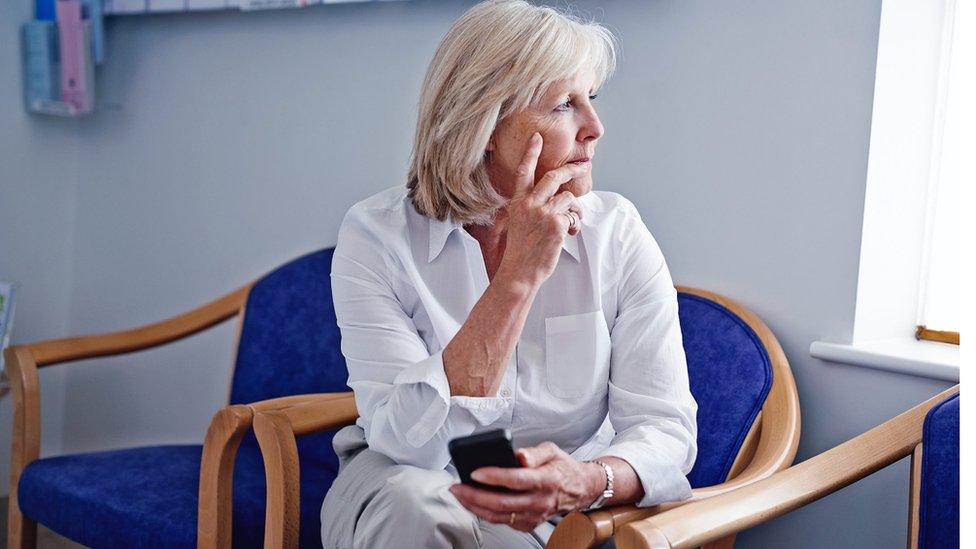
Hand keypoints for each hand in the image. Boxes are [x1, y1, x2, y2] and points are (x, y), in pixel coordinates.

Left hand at [448, 441, 603, 531]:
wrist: (580, 489)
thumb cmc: (562, 468)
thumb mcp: (552, 450)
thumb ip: (534, 452)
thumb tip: (518, 455)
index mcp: (546, 480)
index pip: (516, 479)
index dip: (494, 477)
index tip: (475, 472)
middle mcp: (539, 501)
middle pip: (502, 503)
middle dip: (474, 495)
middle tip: (457, 486)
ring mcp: (534, 515)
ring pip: (498, 515)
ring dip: (474, 506)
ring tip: (459, 494)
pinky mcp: (528, 523)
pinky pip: (502, 521)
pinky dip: (484, 513)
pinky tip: (473, 502)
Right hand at [496, 133, 589, 287]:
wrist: (519, 271)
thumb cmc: (520, 251)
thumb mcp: (520, 223)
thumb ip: (533, 207)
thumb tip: (558, 199)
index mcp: (518, 202)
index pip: (524, 171)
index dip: (531, 152)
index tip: (537, 137)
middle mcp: (530, 204)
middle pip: (554, 177)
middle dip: (572, 169)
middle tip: (583, 166)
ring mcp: (543, 213)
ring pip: (569, 197)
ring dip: (575, 209)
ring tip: (572, 222)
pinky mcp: (556, 224)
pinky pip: (574, 216)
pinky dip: (575, 224)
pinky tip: (569, 234)